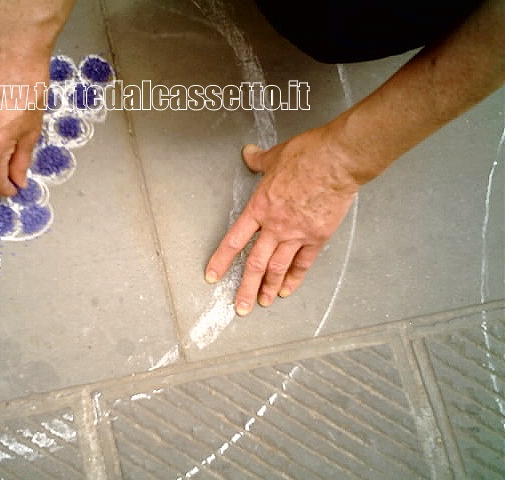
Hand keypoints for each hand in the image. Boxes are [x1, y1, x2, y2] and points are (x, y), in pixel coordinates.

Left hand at [205, 126, 359, 315]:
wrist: (336, 161)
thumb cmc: (307, 156)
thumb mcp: (275, 156)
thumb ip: (259, 160)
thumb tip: (249, 154)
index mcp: (260, 207)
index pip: (234, 240)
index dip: (222, 260)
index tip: (213, 276)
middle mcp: (275, 226)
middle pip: (255, 263)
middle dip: (245, 287)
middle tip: (239, 307)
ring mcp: (296, 234)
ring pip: (277, 268)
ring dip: (268, 288)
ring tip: (262, 303)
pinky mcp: (317, 237)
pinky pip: (303, 263)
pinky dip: (294, 278)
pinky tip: (287, 290)